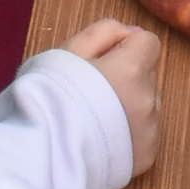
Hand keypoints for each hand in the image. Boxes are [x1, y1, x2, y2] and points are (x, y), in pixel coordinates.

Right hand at [63, 20, 162, 174]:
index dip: (125, 47)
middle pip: (147, 76)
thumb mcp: (67, 51)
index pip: (148, 43)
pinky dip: (129, 134)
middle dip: (127, 78)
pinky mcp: (146, 156)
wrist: (40, 155)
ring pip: (148, 106)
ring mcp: (149, 131)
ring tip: (94, 120)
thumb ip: (104, 32)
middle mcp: (148, 99)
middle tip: (93, 93)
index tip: (104, 60)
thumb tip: (131, 33)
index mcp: (131, 69)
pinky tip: (102, 139)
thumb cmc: (49, 98)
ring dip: (130, 106)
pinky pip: (145, 135)